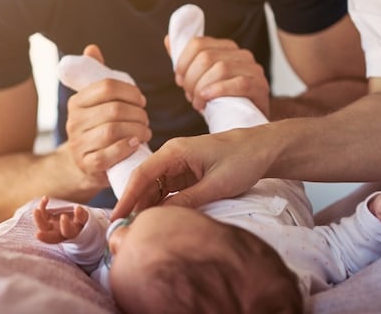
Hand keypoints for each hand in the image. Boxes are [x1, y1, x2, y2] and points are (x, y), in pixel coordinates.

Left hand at [33, 196, 89, 243]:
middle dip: (45, 236)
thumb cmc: (81, 220)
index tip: (64, 216)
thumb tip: (78, 209)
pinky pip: (42, 214)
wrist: (76, 222)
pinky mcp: (48, 220)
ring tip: (36, 210)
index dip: (65, 225)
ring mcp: (52, 227)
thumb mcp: (84, 219)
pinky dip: (42, 206)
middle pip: (51, 238)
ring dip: (38, 219)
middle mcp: (60, 233)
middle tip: (38, 234)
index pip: (68, 232)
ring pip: (43, 227)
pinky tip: (45, 198)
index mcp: (72, 233)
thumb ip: (81, 216)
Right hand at [64, 45, 150, 186]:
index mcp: (76, 102)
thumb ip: (96, 75)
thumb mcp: (95, 102)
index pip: (106, 86)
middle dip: (137, 113)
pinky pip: (107, 155)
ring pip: (112, 130)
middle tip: (146, 119)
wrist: (83, 165)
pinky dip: (125, 148)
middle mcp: (73, 122)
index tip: (141, 100)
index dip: (130, 91)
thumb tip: (91, 48)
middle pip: (113, 109)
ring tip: (145, 132)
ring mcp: (78, 145)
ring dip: (136, 130)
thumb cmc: (97, 128)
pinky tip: (136, 144)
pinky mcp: (86, 165)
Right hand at [111, 127, 269, 218]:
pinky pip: (167, 191)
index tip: (117, 217)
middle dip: (135, 206)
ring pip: (154, 189)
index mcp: (175, 151)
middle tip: (126, 232)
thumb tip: (161, 216)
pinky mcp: (187, 174)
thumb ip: (188, 200)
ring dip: (148, 208)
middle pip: (145, 183)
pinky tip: (159, 221)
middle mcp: (172, 156)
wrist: (263, 149)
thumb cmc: (243, 160)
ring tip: (140, 230)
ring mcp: (179, 166)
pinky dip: (161, 206)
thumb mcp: (216, 185)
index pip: (142, 174)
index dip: (127, 197)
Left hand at [166, 35, 270, 115]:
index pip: (198, 43)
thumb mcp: (200, 79)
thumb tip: (169, 39)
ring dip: (202, 88)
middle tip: (189, 95)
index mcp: (226, 48)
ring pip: (221, 68)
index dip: (182, 62)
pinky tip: (208, 100)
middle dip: (191, 78)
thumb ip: (186, 60)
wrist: (245, 122)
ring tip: (198, 103)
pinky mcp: (260, 87)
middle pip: (206, 57)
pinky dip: (219, 90)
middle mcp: (242, 55)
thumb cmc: (221, 100)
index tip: (179, 79)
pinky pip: (240, 83)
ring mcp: (254, 70)